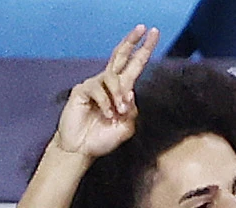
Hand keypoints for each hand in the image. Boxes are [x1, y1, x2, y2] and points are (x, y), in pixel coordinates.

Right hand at [52, 26, 156, 159]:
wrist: (82, 149)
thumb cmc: (103, 138)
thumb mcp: (126, 127)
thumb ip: (132, 110)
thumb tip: (130, 92)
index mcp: (122, 90)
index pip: (134, 65)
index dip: (143, 50)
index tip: (153, 33)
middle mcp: (108, 83)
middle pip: (120, 55)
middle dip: (132, 41)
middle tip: (143, 29)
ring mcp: (94, 85)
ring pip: (112, 77)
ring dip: (118, 94)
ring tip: (117, 113)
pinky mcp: (82, 90)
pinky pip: (97, 89)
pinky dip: (105, 102)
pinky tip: (106, 115)